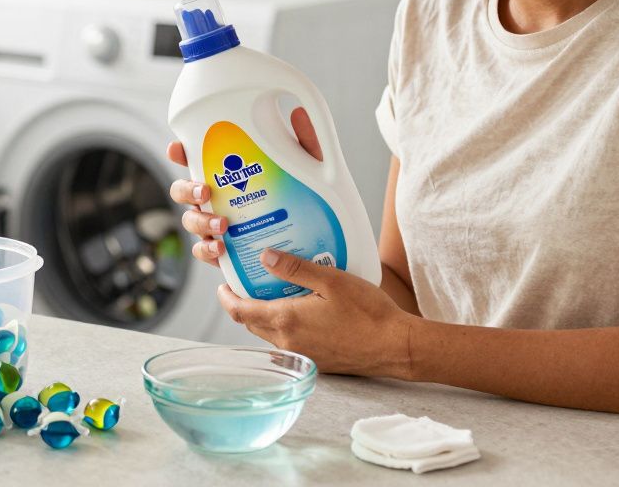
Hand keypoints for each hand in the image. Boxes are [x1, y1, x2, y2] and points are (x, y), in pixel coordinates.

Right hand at [167, 107, 322, 266]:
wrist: (318, 245)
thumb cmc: (308, 201)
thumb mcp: (310, 170)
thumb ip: (304, 144)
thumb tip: (297, 113)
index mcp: (230, 175)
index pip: (197, 159)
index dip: (181, 153)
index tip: (177, 148)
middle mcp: (218, 199)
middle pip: (183, 191)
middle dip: (186, 190)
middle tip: (206, 191)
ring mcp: (218, 226)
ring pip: (191, 222)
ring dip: (199, 223)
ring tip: (222, 227)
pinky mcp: (226, 253)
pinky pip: (206, 253)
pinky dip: (208, 252)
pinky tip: (221, 251)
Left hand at [219, 248, 413, 377]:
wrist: (396, 347)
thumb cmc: (368, 313)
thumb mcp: (331, 280)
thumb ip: (294, 268)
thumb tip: (264, 256)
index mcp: (286, 321)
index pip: (240, 311)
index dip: (226, 297)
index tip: (222, 284)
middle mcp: (288, 343)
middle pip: (251, 323)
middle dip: (243, 303)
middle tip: (246, 282)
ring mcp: (301, 355)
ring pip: (269, 334)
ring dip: (264, 316)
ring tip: (272, 292)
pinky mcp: (316, 362)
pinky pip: (288, 343)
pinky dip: (283, 326)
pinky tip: (298, 311)